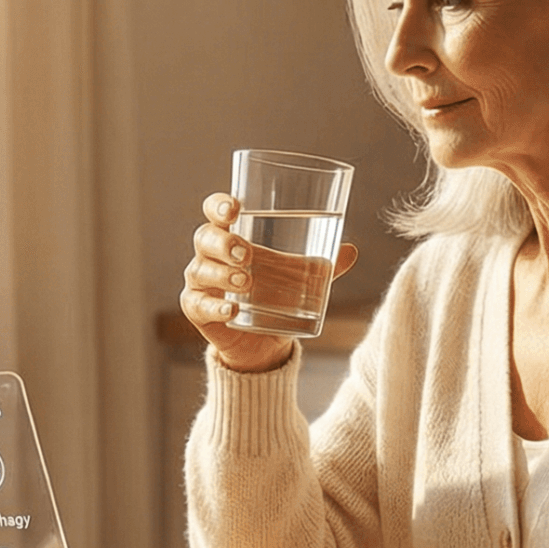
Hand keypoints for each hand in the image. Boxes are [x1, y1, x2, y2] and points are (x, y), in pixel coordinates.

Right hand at [179, 192, 359, 373]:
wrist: (264, 342)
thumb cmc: (276, 297)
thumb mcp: (300, 279)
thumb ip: (322, 266)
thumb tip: (351, 251)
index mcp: (232, 236)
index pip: (216, 212)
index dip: (220, 205)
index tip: (235, 208)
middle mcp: (210, 256)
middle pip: (205, 238)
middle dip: (223, 243)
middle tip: (246, 253)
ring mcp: (200, 283)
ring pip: (200, 270)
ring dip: (222, 274)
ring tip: (247, 282)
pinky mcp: (198, 310)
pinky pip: (198, 305)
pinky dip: (214, 306)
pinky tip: (232, 309)